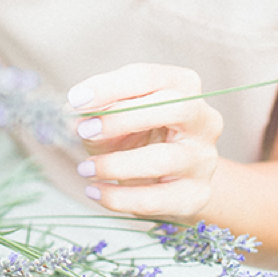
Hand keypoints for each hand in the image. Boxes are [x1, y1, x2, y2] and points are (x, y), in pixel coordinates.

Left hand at [67, 63, 222, 224]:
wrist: (163, 180)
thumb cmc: (136, 136)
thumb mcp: (113, 116)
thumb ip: (95, 110)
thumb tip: (73, 114)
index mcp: (184, 86)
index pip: (149, 77)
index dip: (110, 87)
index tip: (76, 100)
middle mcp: (204, 119)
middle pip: (174, 106)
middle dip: (122, 118)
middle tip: (85, 130)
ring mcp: (204, 158)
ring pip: (163, 159)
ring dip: (115, 164)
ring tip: (85, 168)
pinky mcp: (196, 194)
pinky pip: (155, 199)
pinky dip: (118, 198)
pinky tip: (95, 191)